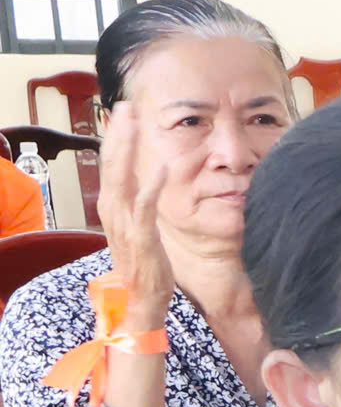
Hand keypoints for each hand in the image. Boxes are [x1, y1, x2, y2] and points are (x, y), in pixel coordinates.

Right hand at [95, 106, 174, 323]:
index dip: (115, 139)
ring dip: (127, 149)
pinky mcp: (142, 236)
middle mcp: (113, 211)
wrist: (143, 299)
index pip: (111, 165)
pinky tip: (163, 167)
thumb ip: (136, 204)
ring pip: (122, 178)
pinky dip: (153, 185)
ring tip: (133, 123)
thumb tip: (142, 184)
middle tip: (123, 106)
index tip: (122, 114)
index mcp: (112, 207)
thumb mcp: (137, 227)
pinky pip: (146, 206)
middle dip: (118, 134)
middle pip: (111, 164)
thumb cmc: (143, 263)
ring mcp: (125, 223)